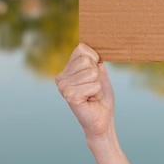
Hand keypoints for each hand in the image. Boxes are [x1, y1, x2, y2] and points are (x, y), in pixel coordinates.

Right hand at [56, 44, 129, 163]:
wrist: (102, 119)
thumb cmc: (101, 97)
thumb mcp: (100, 73)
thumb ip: (94, 60)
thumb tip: (90, 44)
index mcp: (66, 70)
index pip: (81, 49)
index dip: (94, 59)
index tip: (94, 75)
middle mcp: (61, 77)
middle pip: (86, 60)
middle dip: (96, 74)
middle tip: (93, 88)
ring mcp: (63, 87)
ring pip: (91, 72)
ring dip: (97, 85)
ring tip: (92, 94)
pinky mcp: (69, 96)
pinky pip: (92, 85)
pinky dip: (97, 92)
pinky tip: (90, 100)